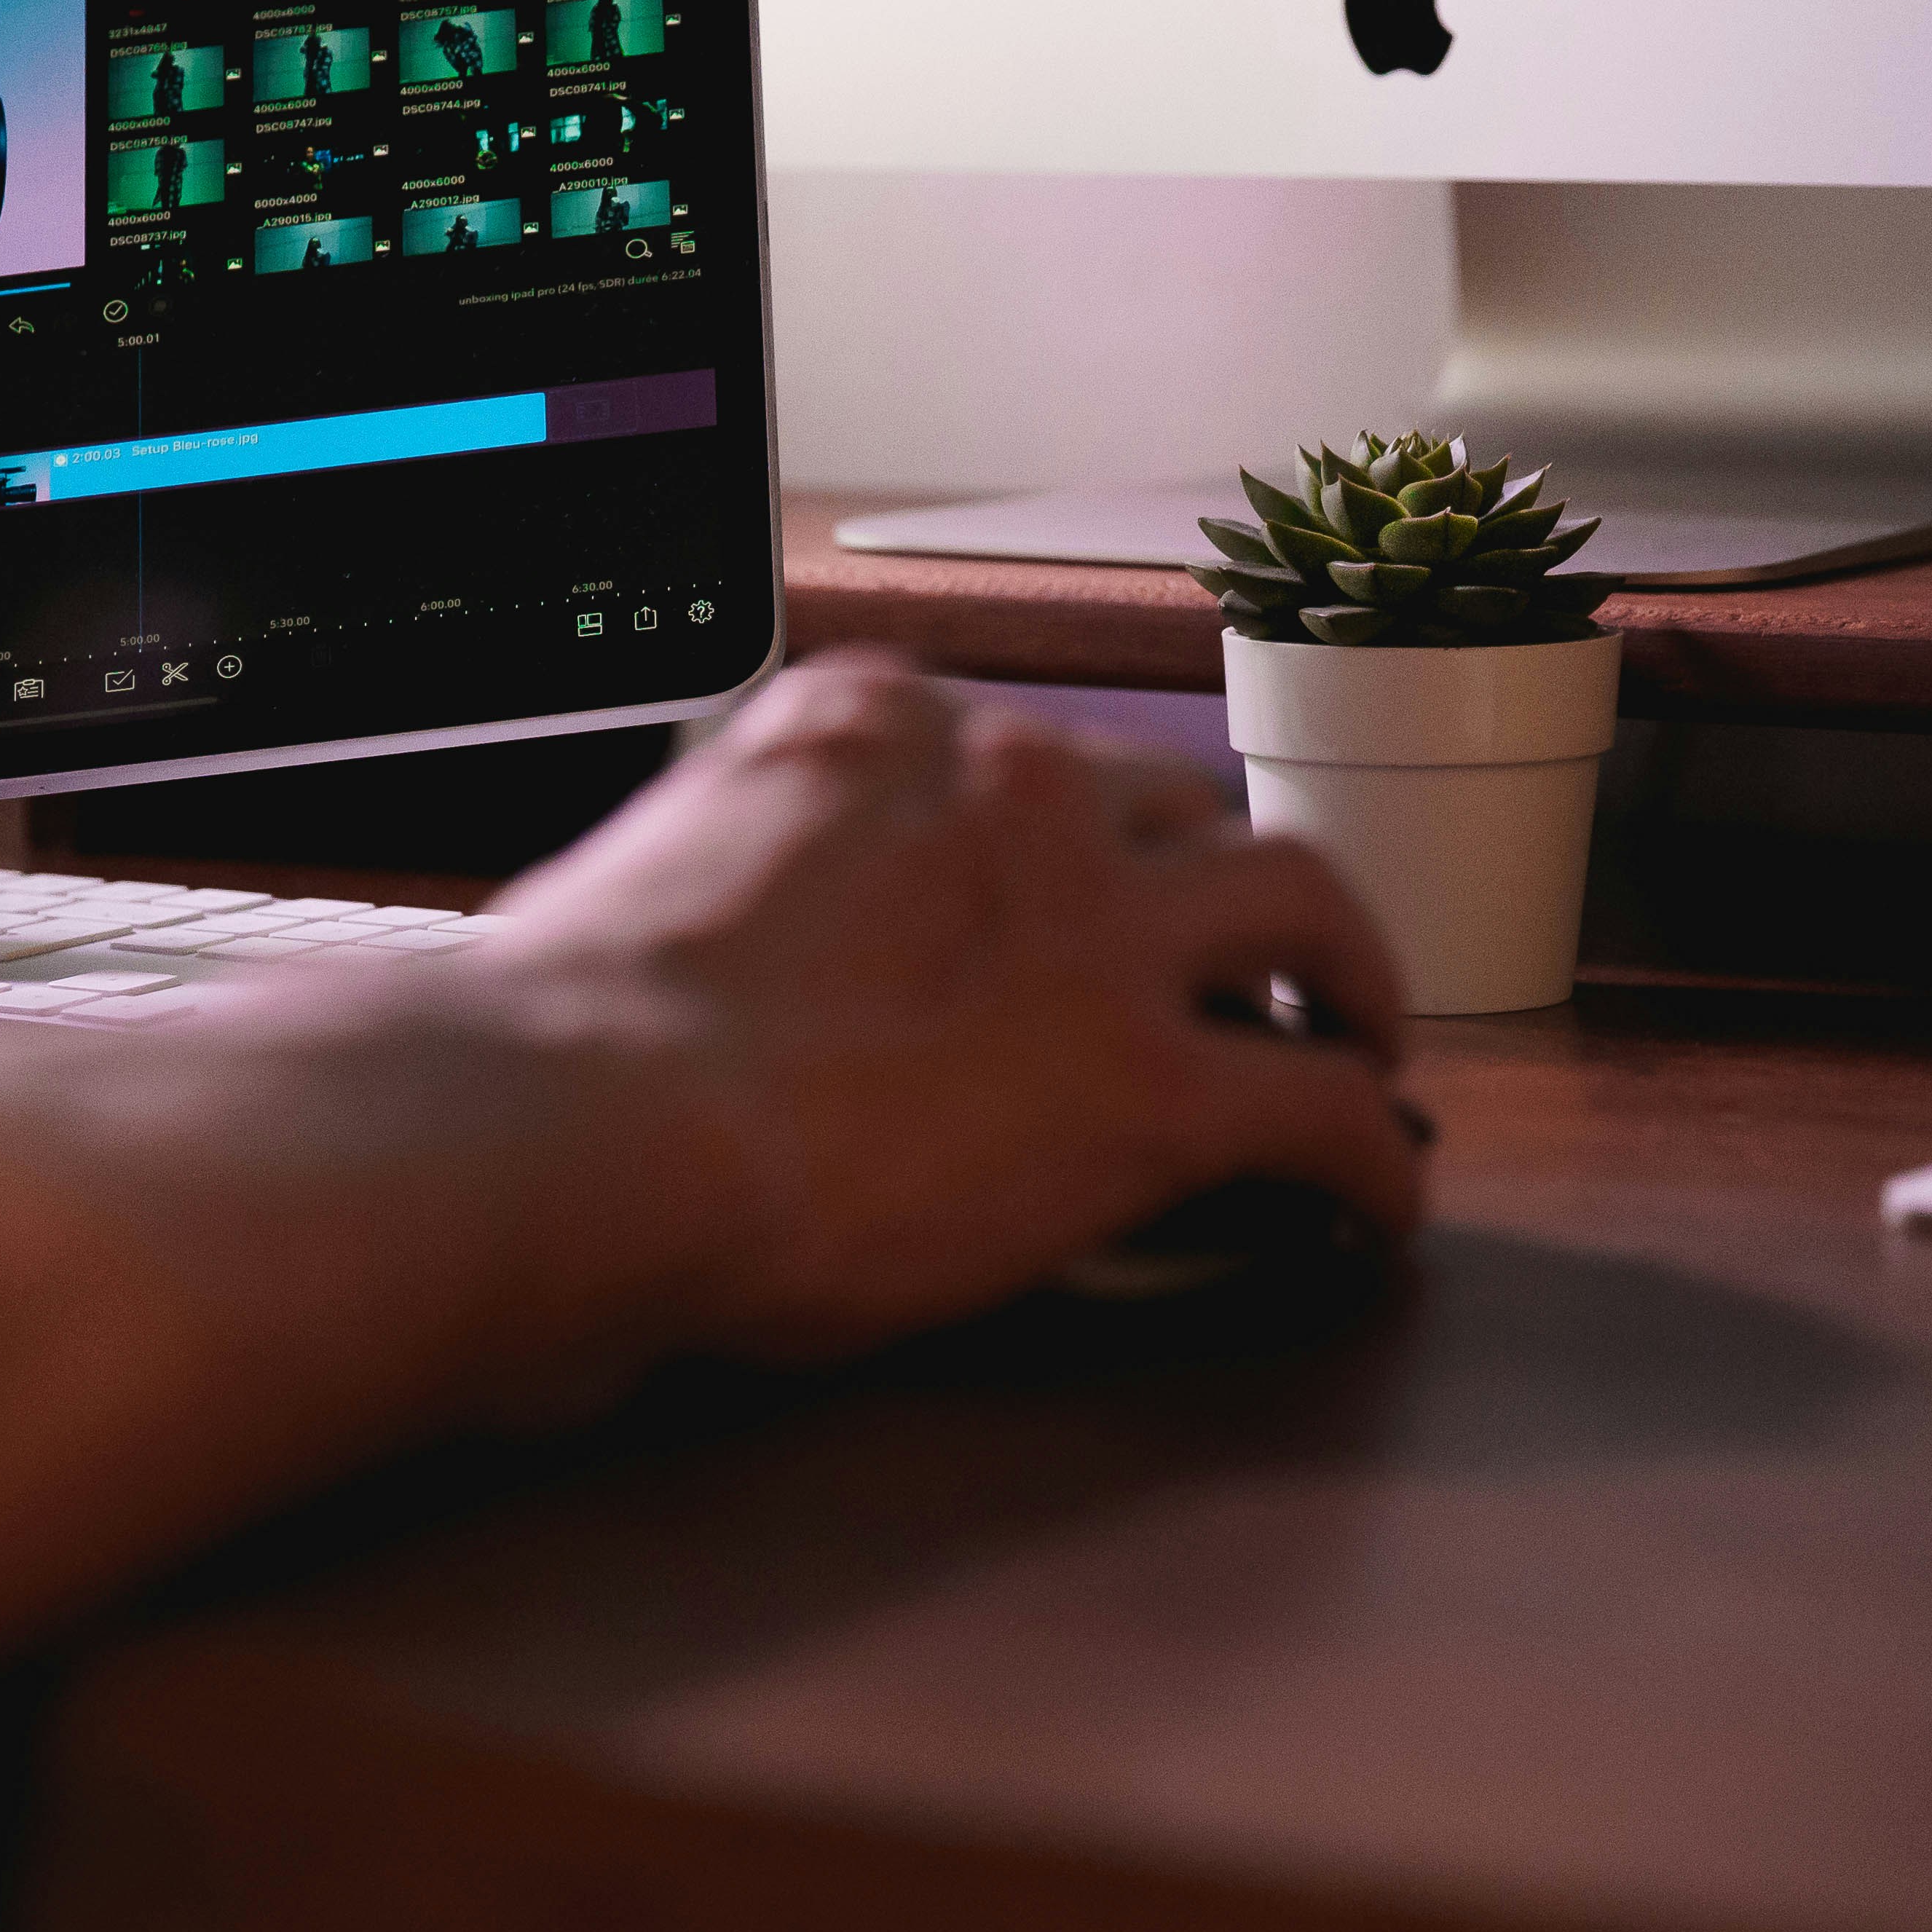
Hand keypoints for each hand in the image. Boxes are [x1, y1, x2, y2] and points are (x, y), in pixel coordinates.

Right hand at [479, 656, 1424, 1359]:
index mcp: (881, 725)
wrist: (579, 1121)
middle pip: (1175, 810)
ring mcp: (1100, 929)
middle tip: (1243, 961)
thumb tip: (702, 950)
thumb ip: (724, 881)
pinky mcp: (1151, 1085)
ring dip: (1347, 971)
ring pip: (1302, 902)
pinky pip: (1322, 1106)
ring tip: (1360, 1039)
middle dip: (1213, 884)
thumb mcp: (648, 876)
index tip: (1074, 890)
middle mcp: (1017, 787)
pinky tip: (1376, 1206)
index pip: (1023, 752)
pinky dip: (1370, 1155)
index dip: (1069, 835)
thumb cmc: (556, 1037)